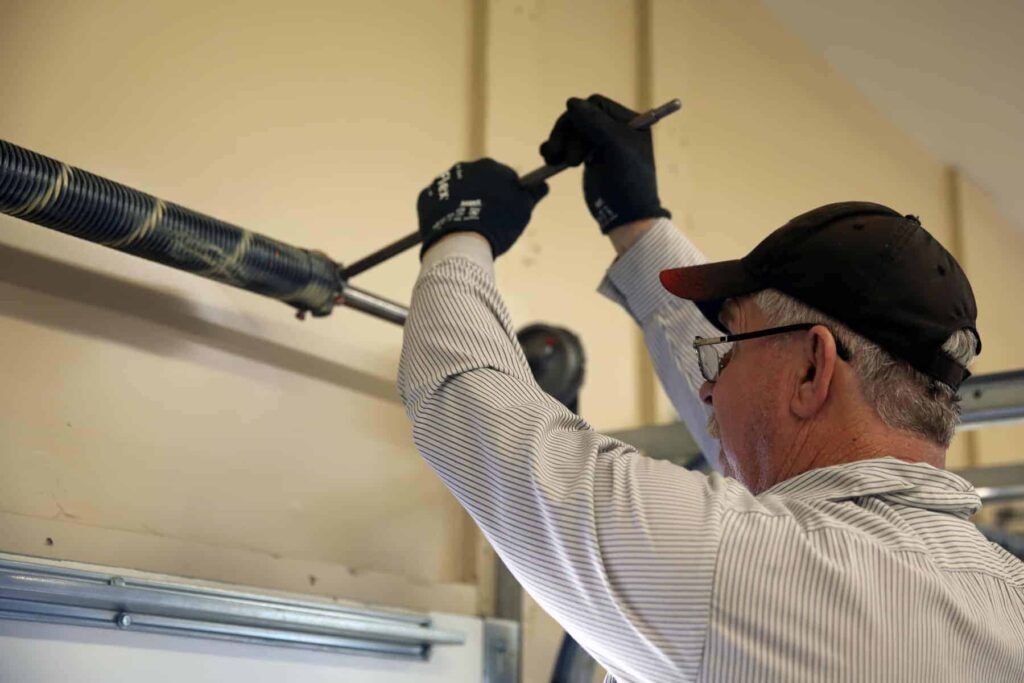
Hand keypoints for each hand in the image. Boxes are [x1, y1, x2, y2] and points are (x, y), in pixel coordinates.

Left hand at [417, 158, 548, 257]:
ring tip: (466, 227)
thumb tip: (543, 185)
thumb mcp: (523, 210)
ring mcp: (443, 181)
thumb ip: (532, 194)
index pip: (501, 177)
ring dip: (460, 203)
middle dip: (480, 197)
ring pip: (455, 191)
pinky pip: (436, 202)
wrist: (462, 241)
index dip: (504, 195)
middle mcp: (465, 167)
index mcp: (490, 167)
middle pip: (476, 182)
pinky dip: (442, 212)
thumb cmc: (498, 225)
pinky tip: (450, 228)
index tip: (504, 212)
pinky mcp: (425, 196)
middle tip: (485, 221)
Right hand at [540, 94, 669, 232]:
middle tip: (559, 154)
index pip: (597, 104)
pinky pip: (566, 144)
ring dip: (558, 141)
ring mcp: (599, 143)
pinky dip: (555, 149)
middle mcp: (614, 129)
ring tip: (552, 159)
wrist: (626, 215)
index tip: (572, 134)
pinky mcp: (587, 157)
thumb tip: (571, 102)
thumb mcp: (617, 146)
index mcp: (628, 122)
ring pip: (570, 130)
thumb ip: (596, 122)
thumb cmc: (628, 180)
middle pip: (580, 117)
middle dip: (567, 132)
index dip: (580, 116)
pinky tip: (548, 158)